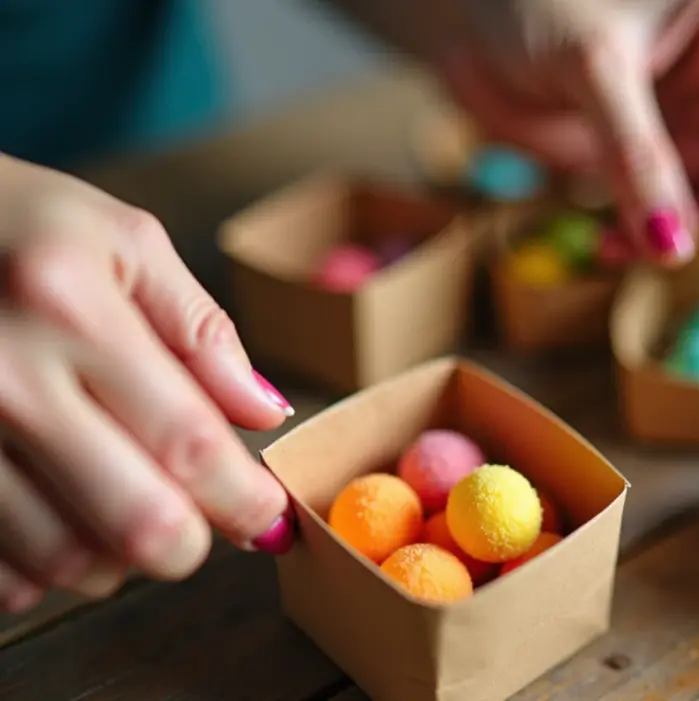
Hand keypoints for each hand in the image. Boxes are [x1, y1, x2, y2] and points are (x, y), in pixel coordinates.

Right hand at [0, 156, 293, 613]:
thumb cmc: (20, 227)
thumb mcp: (123, 242)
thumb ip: (201, 330)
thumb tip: (265, 412)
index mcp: (70, 309)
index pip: (189, 441)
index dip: (244, 498)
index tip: (269, 519)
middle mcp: (4, 380)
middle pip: (136, 522)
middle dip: (191, 543)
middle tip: (202, 524)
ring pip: (66, 561)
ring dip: (119, 558)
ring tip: (126, 502)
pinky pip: (0, 573)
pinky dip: (45, 569)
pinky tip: (60, 515)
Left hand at [426, 0, 698, 285]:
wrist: (463, 21)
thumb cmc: (530, 2)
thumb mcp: (592, 65)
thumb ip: (635, 154)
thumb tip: (673, 248)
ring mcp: (688, 125)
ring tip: (659, 256)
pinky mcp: (645, 163)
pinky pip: (670, 215)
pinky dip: (651, 242)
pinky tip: (613, 252)